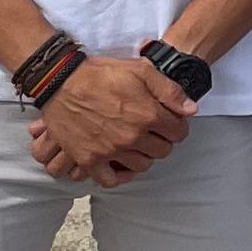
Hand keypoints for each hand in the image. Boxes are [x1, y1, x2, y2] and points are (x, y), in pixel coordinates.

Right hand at [33, 54, 189, 185]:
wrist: (61, 82)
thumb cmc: (101, 73)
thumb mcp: (141, 70)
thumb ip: (170, 90)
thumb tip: (190, 110)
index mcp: (147, 115)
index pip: (178, 132)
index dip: (177, 125)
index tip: (170, 122)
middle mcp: (131, 137)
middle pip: (162, 151)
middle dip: (163, 140)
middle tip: (154, 132)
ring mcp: (110, 151)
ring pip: (141, 166)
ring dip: (144, 156)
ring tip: (138, 144)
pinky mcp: (89, 159)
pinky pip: (111, 180)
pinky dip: (119, 175)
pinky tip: (120, 163)